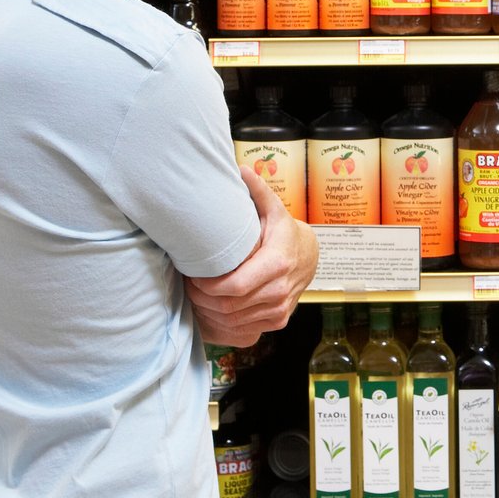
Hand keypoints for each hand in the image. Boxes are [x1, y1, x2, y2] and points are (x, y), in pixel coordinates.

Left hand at [186, 168, 318, 347]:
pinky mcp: (278, 320)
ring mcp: (280, 309)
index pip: (234, 286)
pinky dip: (225, 322)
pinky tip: (214, 308)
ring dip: (210, 312)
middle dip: (203, 300)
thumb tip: (240, 168)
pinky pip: (245, 329)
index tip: (193, 276)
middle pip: (230, 306)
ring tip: (197, 296)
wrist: (309, 256)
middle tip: (189, 286)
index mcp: (277, 263)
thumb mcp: (274, 210)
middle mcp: (280, 291)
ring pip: (235, 321)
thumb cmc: (284, 232)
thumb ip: (257, 190)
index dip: (208, 286)